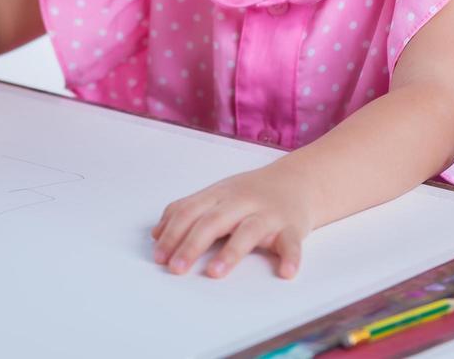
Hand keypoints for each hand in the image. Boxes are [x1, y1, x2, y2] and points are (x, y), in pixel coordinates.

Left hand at [151, 165, 313, 279]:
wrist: (298, 181)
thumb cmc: (251, 193)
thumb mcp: (216, 195)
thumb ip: (187, 210)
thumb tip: (156, 234)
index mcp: (219, 194)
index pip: (190, 211)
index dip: (172, 234)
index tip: (159, 257)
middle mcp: (242, 202)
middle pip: (214, 221)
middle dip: (192, 245)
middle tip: (176, 268)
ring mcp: (268, 214)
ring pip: (249, 231)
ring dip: (232, 251)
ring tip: (215, 272)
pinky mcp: (292, 227)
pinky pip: (292, 242)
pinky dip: (291, 257)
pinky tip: (285, 272)